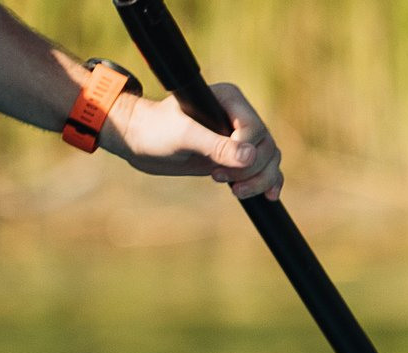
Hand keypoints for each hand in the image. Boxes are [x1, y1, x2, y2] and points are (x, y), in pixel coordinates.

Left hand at [108, 80, 282, 200]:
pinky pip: (261, 168)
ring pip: (268, 158)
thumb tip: (249, 157)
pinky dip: (266, 181)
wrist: (139, 141)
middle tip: (217, 177)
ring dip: (259, 179)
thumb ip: (215, 146)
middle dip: (250, 169)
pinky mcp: (232, 156)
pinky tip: (268, 196)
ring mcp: (238, 137)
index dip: (242, 152)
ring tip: (237, 191)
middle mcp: (239, 116)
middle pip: (266, 146)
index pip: (254, 130)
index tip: (216, 167)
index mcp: (231, 100)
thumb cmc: (155, 130)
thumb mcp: (184, 137)